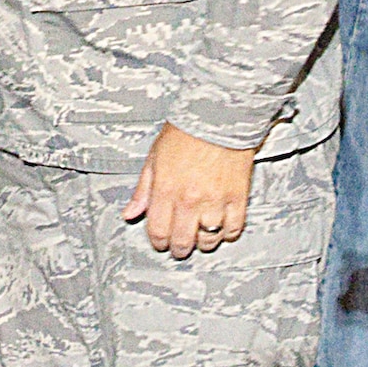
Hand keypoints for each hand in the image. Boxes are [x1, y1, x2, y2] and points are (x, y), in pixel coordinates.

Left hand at [122, 123, 254, 258]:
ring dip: (203, 243)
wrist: (218, 117)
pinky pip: (233, 228)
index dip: (158, 242)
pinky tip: (221, 228)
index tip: (161, 242)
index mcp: (166, 190)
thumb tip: (130, 213)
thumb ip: (142, 190)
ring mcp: (215, 200)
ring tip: (200, 237)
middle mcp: (190, 200)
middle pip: (183, 240)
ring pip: (209, 239)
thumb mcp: (154, 159)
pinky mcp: (238, 197)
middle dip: (179, 248)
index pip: (158, 231)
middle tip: (180, 248)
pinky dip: (227, 233)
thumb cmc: (185, 133)